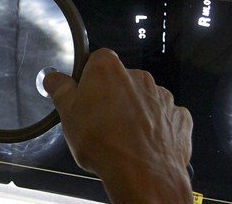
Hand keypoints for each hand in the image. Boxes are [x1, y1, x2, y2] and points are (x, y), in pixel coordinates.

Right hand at [44, 48, 192, 203]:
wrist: (142, 172)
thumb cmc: (104, 142)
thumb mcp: (67, 114)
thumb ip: (61, 89)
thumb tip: (54, 78)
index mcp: (109, 70)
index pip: (97, 61)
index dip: (89, 78)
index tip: (84, 95)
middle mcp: (139, 76)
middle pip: (122, 81)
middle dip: (113, 97)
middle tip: (100, 122)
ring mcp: (161, 96)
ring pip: (144, 100)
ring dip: (135, 113)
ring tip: (122, 138)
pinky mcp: (178, 115)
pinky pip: (164, 117)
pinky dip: (156, 128)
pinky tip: (144, 143)